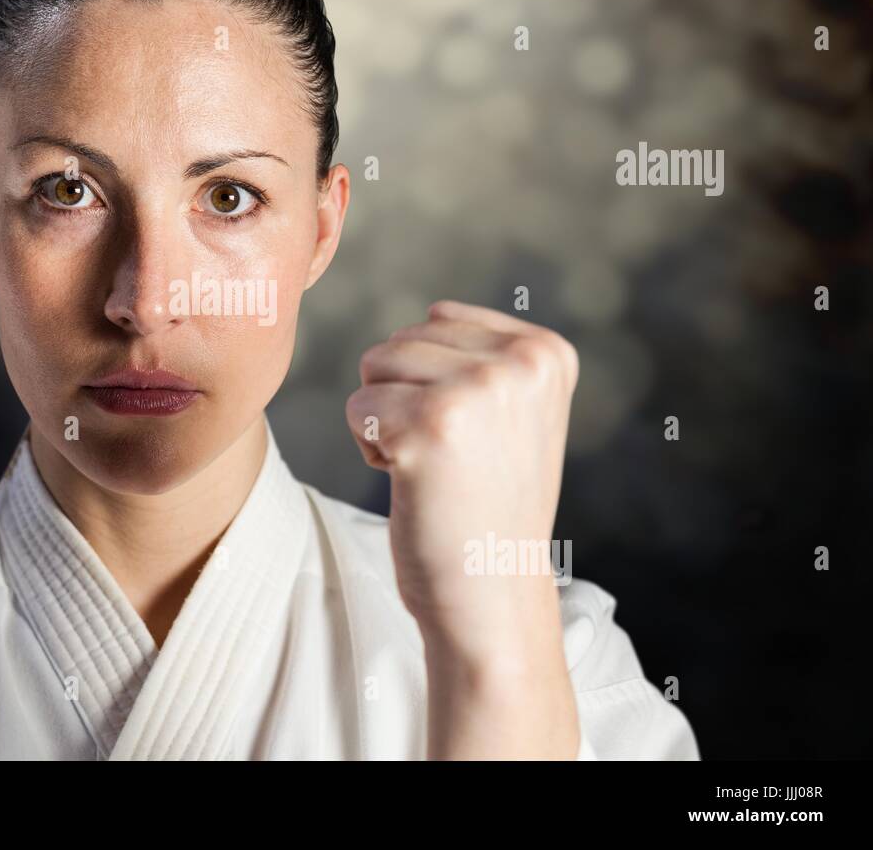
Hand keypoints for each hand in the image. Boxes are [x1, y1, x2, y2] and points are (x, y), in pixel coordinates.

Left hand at [346, 299, 578, 659]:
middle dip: (404, 398)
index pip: (439, 320)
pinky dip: (369, 448)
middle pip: (402, 340)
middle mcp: (520, 363)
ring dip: (385, 420)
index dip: (435, 383)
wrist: (492, 595)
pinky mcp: (430, 425)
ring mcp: (477, 390)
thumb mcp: (517, 415)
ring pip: (374, 366)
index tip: (475, 437)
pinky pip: (357, 408)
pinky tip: (413, 483)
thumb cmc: (489, 505)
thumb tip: (433, 308)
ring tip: (433, 467)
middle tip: (450, 459)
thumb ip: (487, 356)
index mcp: (547, 352)